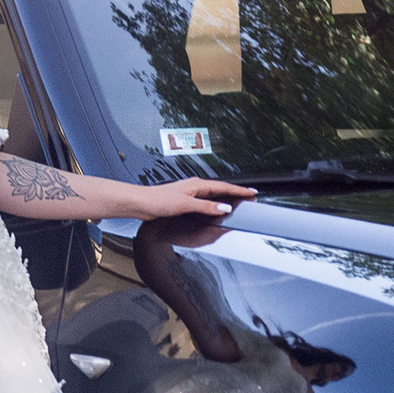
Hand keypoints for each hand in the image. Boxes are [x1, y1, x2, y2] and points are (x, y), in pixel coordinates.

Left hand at [129, 178, 257, 219]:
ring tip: (238, 201)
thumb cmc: (158, 200)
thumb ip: (206, 207)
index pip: (223, 187)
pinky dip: (214, 203)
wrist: (141, 203)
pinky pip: (205, 201)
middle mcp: (194, 187)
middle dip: (236, 193)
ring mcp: (190, 194)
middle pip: (221, 189)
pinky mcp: (184, 201)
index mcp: (197, 184)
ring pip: (213, 195)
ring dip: (226, 197)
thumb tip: (224, 208)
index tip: (252, 192)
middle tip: (249, 196)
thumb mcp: (185, 204)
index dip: (239, 191)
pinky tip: (215, 207)